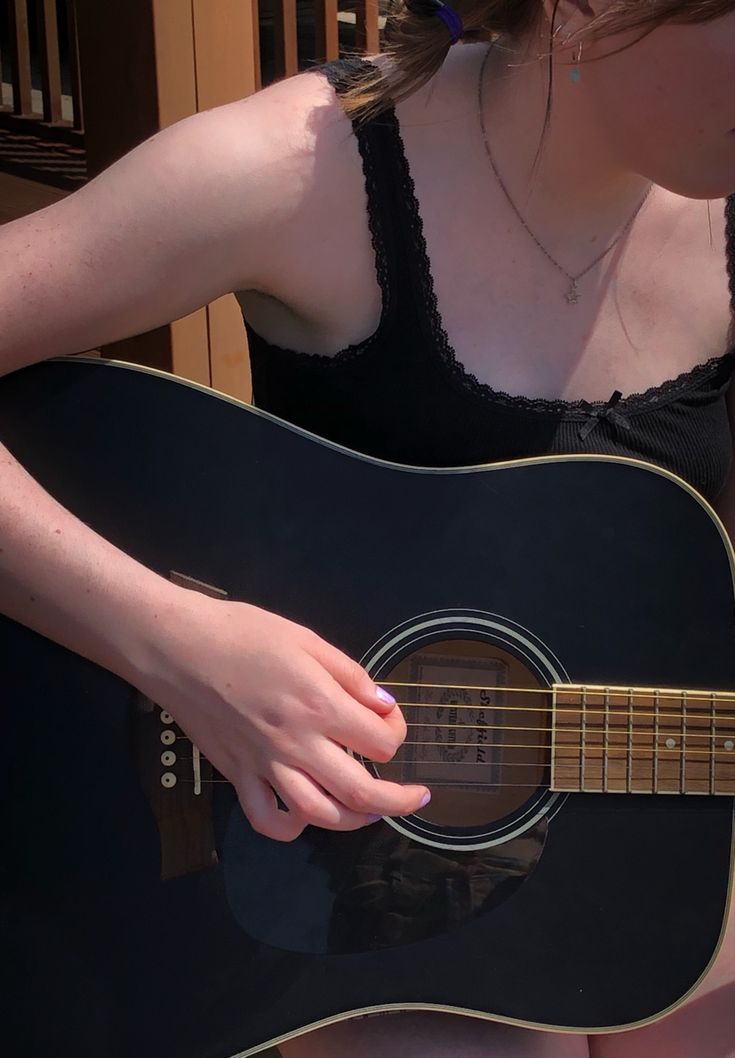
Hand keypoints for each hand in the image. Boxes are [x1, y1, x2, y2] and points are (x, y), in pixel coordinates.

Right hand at [136, 589, 430, 840]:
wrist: (177, 646)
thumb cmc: (241, 633)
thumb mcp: (305, 639)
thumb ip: (349, 674)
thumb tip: (384, 704)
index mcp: (318, 705)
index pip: (380, 741)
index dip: (396, 732)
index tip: (389, 719)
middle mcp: (296, 743)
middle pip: (361, 791)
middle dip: (398, 800)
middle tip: (415, 797)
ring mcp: (265, 765)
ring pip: (320, 815)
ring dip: (355, 820)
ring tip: (371, 811)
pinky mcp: (237, 775)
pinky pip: (267, 819)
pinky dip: (291, 828)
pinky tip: (306, 817)